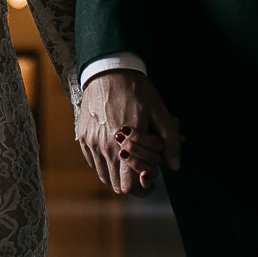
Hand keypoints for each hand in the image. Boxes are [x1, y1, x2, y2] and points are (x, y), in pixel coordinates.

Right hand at [76, 70, 180, 196]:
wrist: (109, 70)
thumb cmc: (136, 91)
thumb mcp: (159, 113)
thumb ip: (170, 142)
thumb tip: (175, 165)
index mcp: (125, 147)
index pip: (129, 187)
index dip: (142, 187)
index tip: (149, 177)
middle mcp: (104, 149)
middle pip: (116, 185)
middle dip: (131, 181)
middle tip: (141, 167)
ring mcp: (91, 143)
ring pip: (103, 175)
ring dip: (117, 173)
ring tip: (128, 158)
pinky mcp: (82, 136)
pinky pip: (92, 162)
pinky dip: (103, 162)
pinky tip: (114, 148)